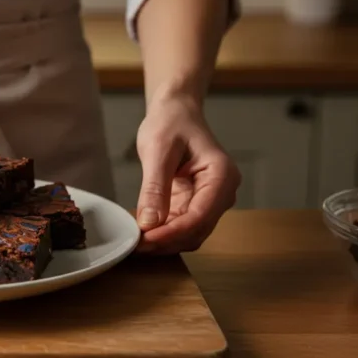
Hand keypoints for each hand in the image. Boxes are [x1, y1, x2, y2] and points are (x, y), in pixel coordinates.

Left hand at [133, 94, 239, 254]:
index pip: (200, 216)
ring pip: (190, 233)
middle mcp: (222, 192)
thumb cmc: (171, 122)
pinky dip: (164, 232)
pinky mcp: (195, 203)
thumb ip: (155, 187)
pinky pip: (181, 226)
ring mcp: (210, 200)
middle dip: (167, 240)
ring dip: (165, 241)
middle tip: (135, 245)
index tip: (145, 239)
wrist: (175, 112)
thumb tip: (149, 223)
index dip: (172, 233)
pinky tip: (143, 233)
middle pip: (197, 230)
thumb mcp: (158, 151)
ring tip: (136, 241)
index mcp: (222, 175)